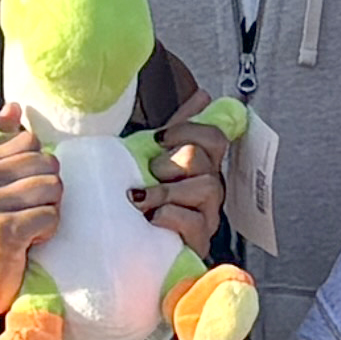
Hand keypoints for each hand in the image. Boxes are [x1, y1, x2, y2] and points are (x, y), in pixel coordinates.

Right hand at [0, 127, 65, 339]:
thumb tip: (13, 106)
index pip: (31, 141)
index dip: (35, 168)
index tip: (16, 192)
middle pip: (47, 164)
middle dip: (46, 191)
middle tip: (23, 213)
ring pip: (53, 188)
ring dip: (49, 212)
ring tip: (26, 227)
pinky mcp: (3, 229)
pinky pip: (51, 216)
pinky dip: (47, 232)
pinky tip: (27, 242)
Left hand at [134, 119, 231, 256]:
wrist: (127, 243)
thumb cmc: (142, 199)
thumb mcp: (153, 157)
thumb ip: (178, 127)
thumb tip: (203, 96)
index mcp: (201, 165)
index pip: (214, 136)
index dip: (188, 130)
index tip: (159, 139)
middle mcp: (209, 188)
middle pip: (204, 160)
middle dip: (170, 163)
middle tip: (149, 174)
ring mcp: (207, 216)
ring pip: (207, 188)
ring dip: (167, 191)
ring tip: (142, 200)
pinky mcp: (199, 242)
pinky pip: (195, 223)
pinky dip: (170, 216)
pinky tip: (152, 218)